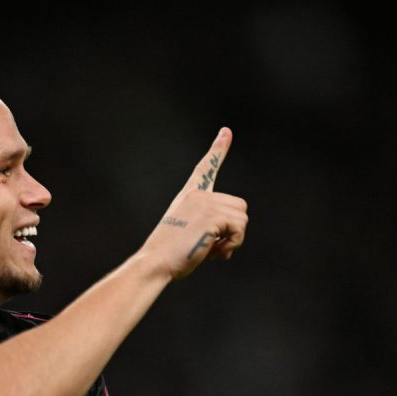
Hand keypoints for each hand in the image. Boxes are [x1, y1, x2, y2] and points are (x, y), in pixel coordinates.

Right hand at [141, 127, 247, 279]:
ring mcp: (206, 203)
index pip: (205, 168)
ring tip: (211, 251)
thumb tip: (231, 240)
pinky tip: (214, 252)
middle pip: (238, 206)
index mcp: (188, 196)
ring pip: (242, 218)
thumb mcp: (187, 234)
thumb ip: (207, 227)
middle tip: (212, 247)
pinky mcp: (213, 215)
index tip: (226, 131)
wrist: (154, 262)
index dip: (218, 150)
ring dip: (232, 239)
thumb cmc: (169, 256)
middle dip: (232, 229)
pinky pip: (239, 228)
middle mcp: (198, 195)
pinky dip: (232, 244)